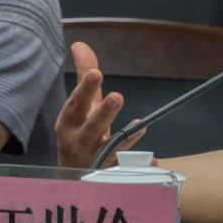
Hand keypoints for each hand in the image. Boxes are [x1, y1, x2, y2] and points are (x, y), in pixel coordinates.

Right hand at [54, 42, 144, 167]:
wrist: (72, 178)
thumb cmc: (79, 132)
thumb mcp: (82, 106)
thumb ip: (84, 77)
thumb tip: (80, 44)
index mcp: (69, 124)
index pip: (76, 104)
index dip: (85, 90)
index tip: (97, 72)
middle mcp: (78, 143)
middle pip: (91, 128)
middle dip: (103, 113)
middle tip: (118, 96)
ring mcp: (94, 161)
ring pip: (110, 149)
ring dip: (125, 138)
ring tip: (141, 125)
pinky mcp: (110, 175)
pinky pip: (126, 170)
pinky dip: (140, 165)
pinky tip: (153, 161)